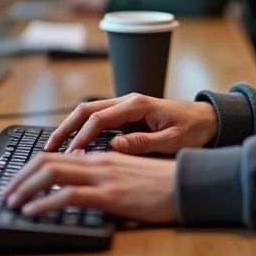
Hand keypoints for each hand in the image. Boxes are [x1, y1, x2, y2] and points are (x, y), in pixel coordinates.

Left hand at [1, 152, 177, 223]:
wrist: (189, 184)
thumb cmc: (165, 183)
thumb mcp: (131, 172)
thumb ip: (108, 173)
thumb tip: (86, 182)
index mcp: (104, 155)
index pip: (59, 155)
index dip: (34, 166)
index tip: (19, 181)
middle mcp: (100, 160)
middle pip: (48, 160)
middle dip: (21, 176)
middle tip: (8, 192)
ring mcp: (104, 176)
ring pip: (52, 173)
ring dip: (26, 187)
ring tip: (12, 201)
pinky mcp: (110, 194)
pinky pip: (68, 195)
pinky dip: (44, 202)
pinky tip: (32, 211)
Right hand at [45, 93, 217, 154]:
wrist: (207, 119)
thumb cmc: (193, 130)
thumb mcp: (172, 140)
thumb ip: (144, 143)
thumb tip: (114, 147)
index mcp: (137, 104)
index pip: (100, 118)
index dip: (82, 136)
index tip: (70, 154)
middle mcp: (128, 101)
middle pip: (86, 110)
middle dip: (65, 128)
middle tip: (48, 148)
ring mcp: (126, 107)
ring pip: (89, 113)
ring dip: (70, 128)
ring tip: (54, 148)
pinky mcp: (126, 115)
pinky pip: (98, 120)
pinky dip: (82, 130)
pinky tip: (73, 146)